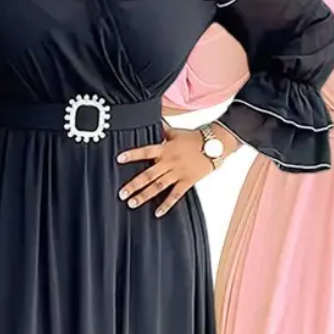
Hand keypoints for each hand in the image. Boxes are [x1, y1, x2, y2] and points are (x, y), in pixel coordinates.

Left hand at [117, 123, 233, 217]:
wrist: (214, 145)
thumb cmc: (194, 138)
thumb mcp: (175, 132)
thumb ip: (162, 130)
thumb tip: (151, 120)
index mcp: (165, 149)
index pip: (145, 151)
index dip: (132, 155)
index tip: (119, 159)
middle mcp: (169, 162)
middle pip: (148, 175)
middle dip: (134, 185)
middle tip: (121, 194)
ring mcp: (178, 173)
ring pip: (158, 186)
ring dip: (144, 195)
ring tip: (132, 203)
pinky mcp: (187, 182)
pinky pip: (175, 195)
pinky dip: (167, 205)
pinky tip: (157, 213)